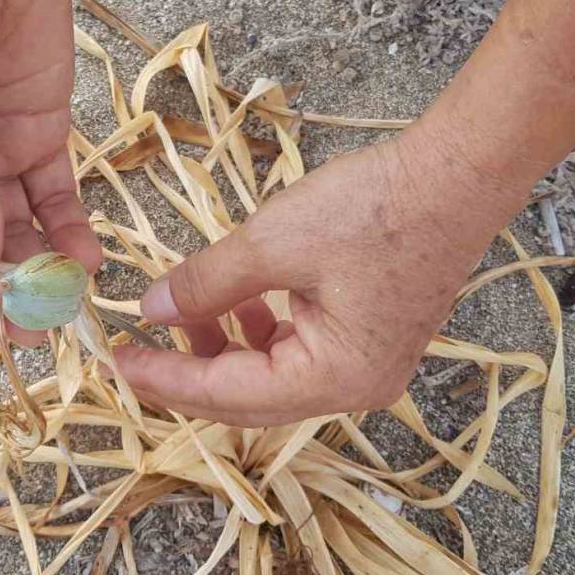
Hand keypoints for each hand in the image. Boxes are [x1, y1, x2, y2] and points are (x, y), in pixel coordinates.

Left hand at [115, 137, 516, 426]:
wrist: (456, 175)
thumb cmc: (376, 209)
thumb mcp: (273, 242)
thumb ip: (205, 284)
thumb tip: (151, 308)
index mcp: (335, 378)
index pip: (229, 395)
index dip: (166, 378)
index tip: (117, 360)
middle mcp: (355, 387)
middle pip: (249, 399)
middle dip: (188, 373)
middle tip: (134, 351)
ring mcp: (367, 365)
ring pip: (271, 376)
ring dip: (223, 350)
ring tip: (182, 312)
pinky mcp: (370, 338)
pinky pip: (297, 351)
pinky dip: (258, 331)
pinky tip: (234, 298)